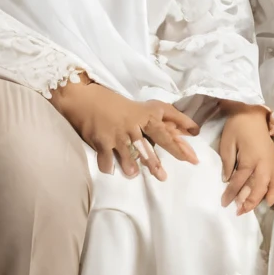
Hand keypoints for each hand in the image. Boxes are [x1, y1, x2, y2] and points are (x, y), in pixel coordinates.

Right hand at [51, 77, 199, 177]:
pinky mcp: (101, 141)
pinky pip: (108, 160)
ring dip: (132, 168)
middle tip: (163, 177)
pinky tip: (110, 170)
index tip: (192, 158)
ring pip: (129, 157)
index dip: (179, 146)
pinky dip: (109, 167)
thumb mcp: (137, 107)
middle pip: (148, 148)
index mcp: (143, 116)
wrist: (82, 97)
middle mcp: (132, 126)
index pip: (165, 133)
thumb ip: (158, 117)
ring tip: (134, 175)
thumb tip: (180, 129)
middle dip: (155, 164)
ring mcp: (116, 134)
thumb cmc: (111, 101)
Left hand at [216, 103, 273, 211]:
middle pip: (257, 188)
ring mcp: (271, 162)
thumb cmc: (237, 126)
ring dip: (262, 199)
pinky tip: (268, 200)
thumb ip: (228, 163)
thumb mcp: (227, 143)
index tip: (223, 203)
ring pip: (270, 186)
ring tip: (252, 209)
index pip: (239, 182)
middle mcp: (263, 164)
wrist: (253, 113)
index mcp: (250, 159)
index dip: (231, 194)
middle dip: (248, 202)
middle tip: (239, 212)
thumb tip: (227, 180)